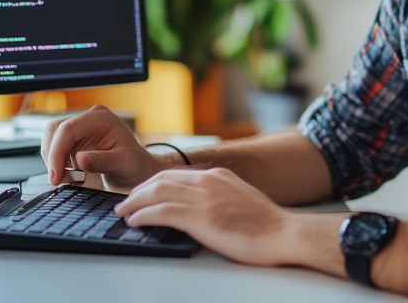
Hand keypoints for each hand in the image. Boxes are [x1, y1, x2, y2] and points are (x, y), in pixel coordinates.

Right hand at [40, 105, 166, 190]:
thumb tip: (79, 159)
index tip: (56, 174)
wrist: (138, 170)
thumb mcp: (124, 165)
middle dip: (53, 156)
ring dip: (54, 161)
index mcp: (101, 118)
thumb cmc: (136, 165)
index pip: (68, 129)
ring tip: (68, 180)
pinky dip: (58, 164)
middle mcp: (88, 119)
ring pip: (52, 139)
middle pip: (55, 131)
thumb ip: (102, 161)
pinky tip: (70, 177)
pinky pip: (56, 149)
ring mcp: (80, 129)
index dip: (57, 151)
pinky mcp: (75, 141)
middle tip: (59, 180)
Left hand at [114, 167, 301, 266]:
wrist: (283, 232)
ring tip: (123, 212)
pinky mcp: (200, 217)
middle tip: (126, 202)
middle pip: (161, 180)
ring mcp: (203, 198)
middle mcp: (208, 181)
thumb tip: (204, 207)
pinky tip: (135, 221)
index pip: (176, 175)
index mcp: (217, 176)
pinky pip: (162, 212)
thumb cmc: (267, 224)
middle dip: (139, 191)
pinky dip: (143, 215)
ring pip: (157, 193)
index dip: (154, 183)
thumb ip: (220, 197)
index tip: (142, 193)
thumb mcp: (241, 199)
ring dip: (135, 202)